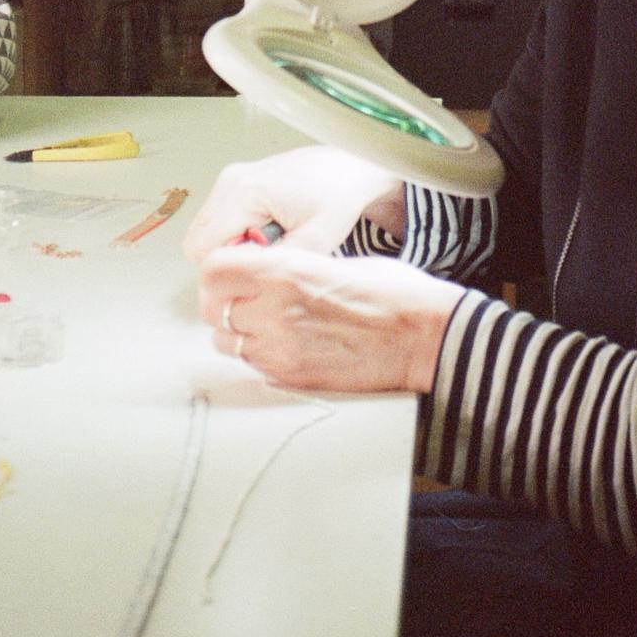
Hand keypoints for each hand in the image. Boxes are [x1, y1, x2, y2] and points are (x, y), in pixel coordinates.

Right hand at [182, 147, 404, 264]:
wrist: (349, 169)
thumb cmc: (339, 198)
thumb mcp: (315, 242)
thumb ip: (275, 266)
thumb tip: (245, 287)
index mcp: (245, 192)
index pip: (206, 250)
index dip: (225, 274)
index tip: (252, 280)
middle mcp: (230, 181)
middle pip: (197, 243)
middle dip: (224, 264)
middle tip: (261, 266)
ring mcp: (229, 179)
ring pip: (203, 233)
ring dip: (228, 250)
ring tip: (267, 250)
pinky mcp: (234, 182)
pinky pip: (216, 221)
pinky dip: (232, 236)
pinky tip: (264, 236)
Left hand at [198, 242, 459, 394]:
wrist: (424, 337)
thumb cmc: (392, 292)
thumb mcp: (334, 259)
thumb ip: (286, 267)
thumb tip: (257, 271)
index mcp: (287, 270)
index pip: (213, 269)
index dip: (218, 271)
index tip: (231, 271)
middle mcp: (275, 309)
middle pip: (213, 309)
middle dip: (224, 303)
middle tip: (247, 298)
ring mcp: (280, 348)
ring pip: (226, 342)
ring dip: (238, 332)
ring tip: (270, 323)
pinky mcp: (291, 376)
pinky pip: (252, 365)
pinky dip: (259, 354)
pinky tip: (287, 343)